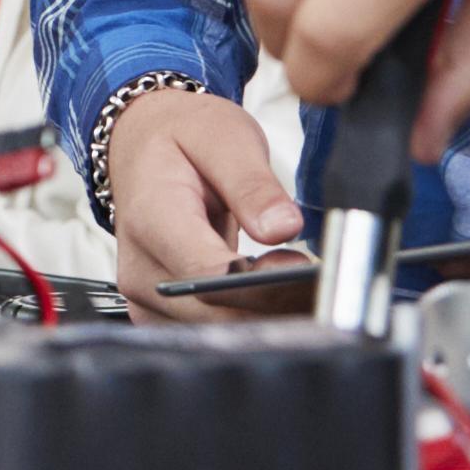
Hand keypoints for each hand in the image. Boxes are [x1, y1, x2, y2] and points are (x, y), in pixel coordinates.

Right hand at [105, 85, 302, 320]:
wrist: (143, 148)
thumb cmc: (181, 139)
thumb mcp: (224, 137)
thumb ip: (253, 184)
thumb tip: (283, 228)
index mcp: (151, 220)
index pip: (207, 276)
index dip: (263, 285)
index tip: (308, 271)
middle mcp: (141, 271)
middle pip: (217, 315)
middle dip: (277, 306)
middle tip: (328, 285)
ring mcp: (147, 299)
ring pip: (219, 332)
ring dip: (269, 318)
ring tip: (308, 289)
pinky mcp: (160, 314)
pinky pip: (212, 332)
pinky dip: (251, 320)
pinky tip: (279, 298)